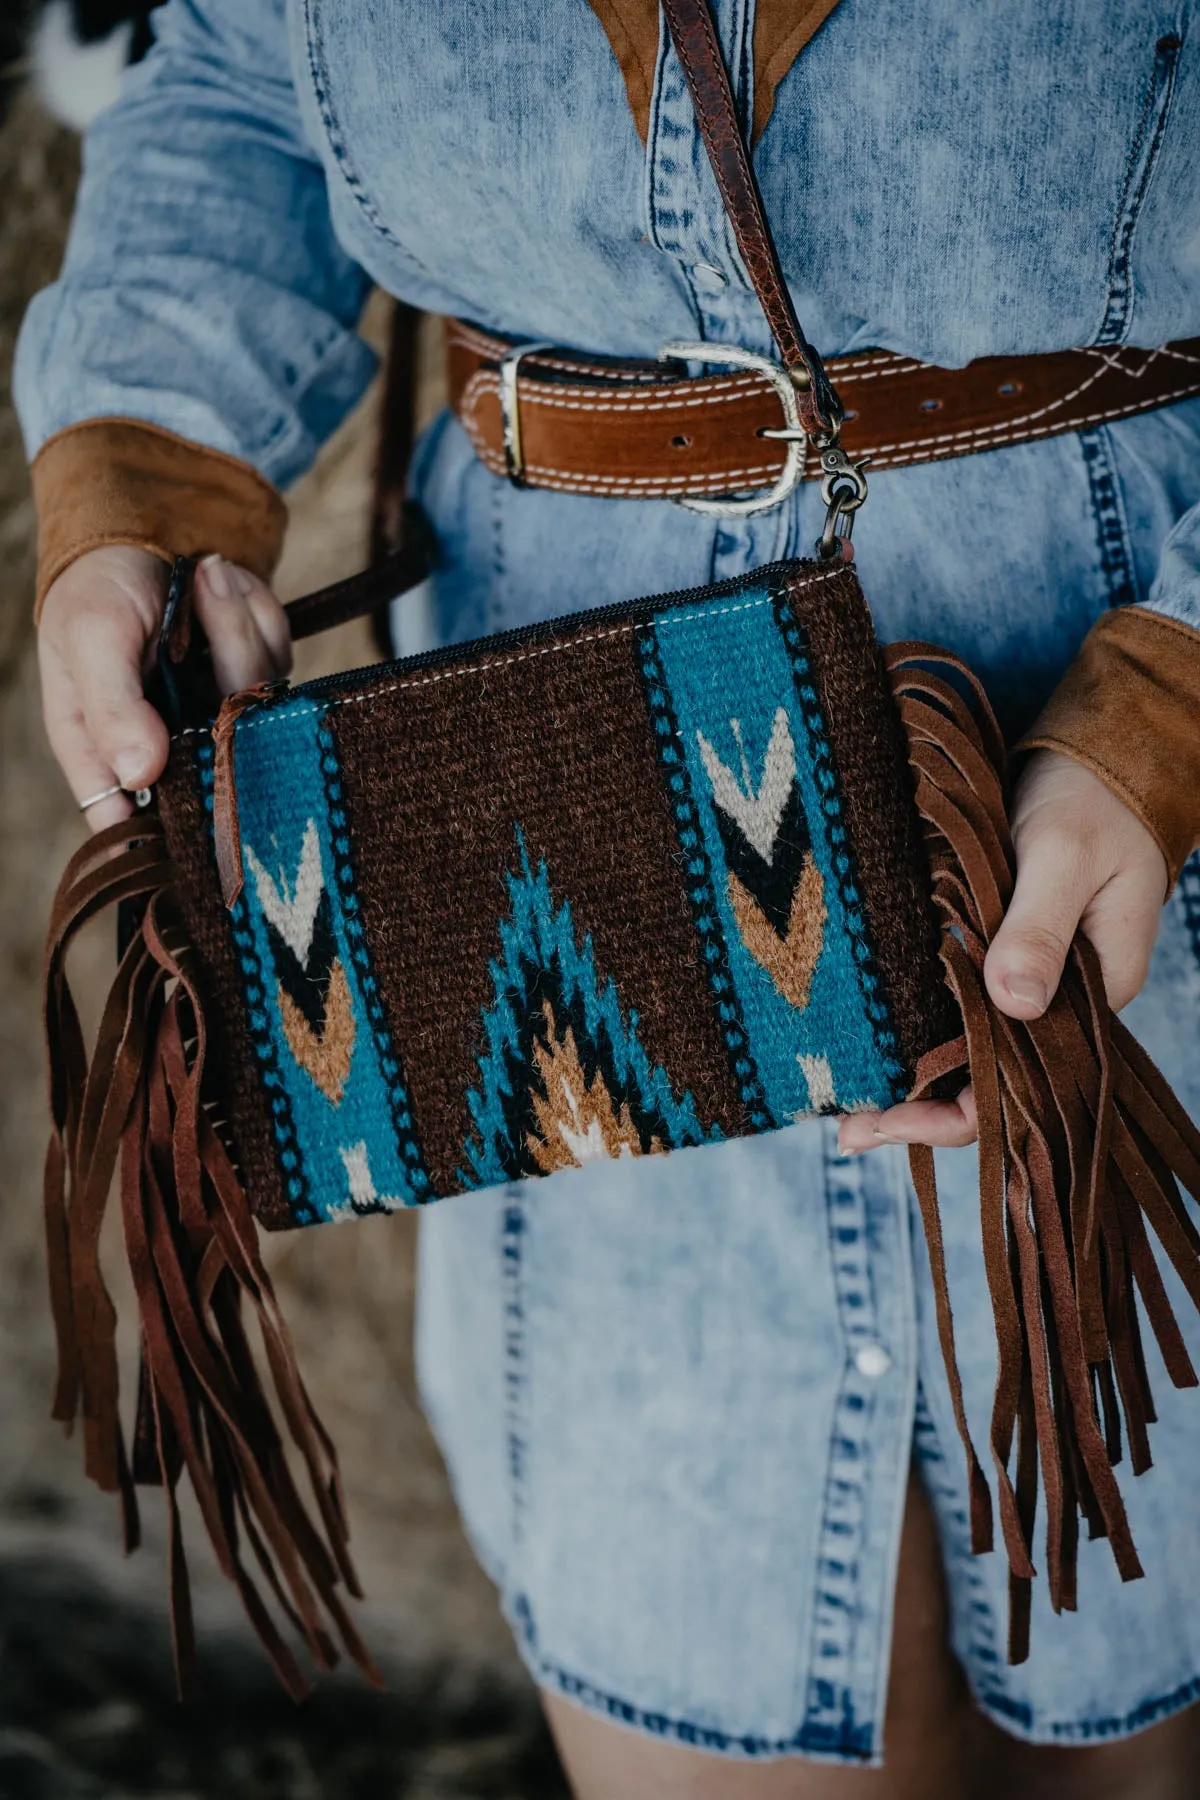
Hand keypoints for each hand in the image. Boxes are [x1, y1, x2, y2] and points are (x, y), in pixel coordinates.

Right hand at [38, 545, 291, 833]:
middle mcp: (169, 747)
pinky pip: (279, 660)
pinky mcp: (257, 686)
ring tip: (202, 574)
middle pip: (224, 757)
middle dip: (223, 660)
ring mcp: (219, 717)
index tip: (206, 785)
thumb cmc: (100, 588)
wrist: (146, 527)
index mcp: (107, 751)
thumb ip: (111, 707)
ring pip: (261, 699)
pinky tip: (220, 583)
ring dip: (237, 621)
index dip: (172, 826)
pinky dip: (255, 612)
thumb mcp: (91, 637)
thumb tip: (139, 774)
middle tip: (199, 588)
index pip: (138, 824)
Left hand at [837, 748, 1167, 1154]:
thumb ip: (1037, 926)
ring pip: (969, 1051)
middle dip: (919, 1111)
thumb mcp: (1064, 856)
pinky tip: (871, 1046)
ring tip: (844, 1106)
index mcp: (1093, 997)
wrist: (1101, 763)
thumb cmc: (1093, 804)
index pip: (1023, 1084)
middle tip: (846, 1129)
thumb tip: (1012, 1001)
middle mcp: (1061, 1004)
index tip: (892, 1121)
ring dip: (911, 1078)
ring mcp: (1030, 982)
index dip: (957, 1113)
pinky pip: (959, 1009)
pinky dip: (917, 1030)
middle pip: (990, 1081)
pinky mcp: (1002, 956)